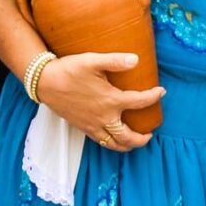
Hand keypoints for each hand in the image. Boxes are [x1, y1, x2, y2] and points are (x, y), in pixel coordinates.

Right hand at [37, 51, 163, 149]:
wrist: (44, 82)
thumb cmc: (68, 70)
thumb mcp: (92, 60)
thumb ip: (115, 61)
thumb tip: (136, 59)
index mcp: (110, 100)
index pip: (140, 102)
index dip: (153, 97)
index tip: (161, 92)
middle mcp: (103, 117)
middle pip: (128, 136)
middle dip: (142, 138)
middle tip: (150, 133)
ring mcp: (92, 125)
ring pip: (114, 144)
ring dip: (127, 145)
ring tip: (134, 142)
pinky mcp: (82, 127)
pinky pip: (101, 142)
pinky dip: (111, 144)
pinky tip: (113, 138)